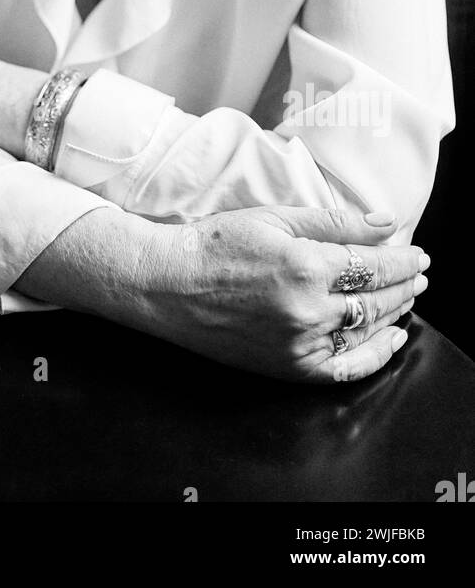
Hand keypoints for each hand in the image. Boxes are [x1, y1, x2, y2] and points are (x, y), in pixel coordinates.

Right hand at [139, 205, 427, 381]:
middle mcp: (307, 308)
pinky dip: (375, 356)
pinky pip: (347, 368)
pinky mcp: (289, 367)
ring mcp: (299, 343)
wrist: (167, 285)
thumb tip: (385, 222)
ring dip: (396, 312)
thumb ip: (333, 222)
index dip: (402, 259)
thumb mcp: (273, 218)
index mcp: (305, 264)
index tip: (418, 253)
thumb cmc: (214, 244)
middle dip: (405, 284)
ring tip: (408, 298)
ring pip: (366, 330)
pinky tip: (391, 340)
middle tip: (419, 273)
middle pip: (377, 298)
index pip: (374, 264)